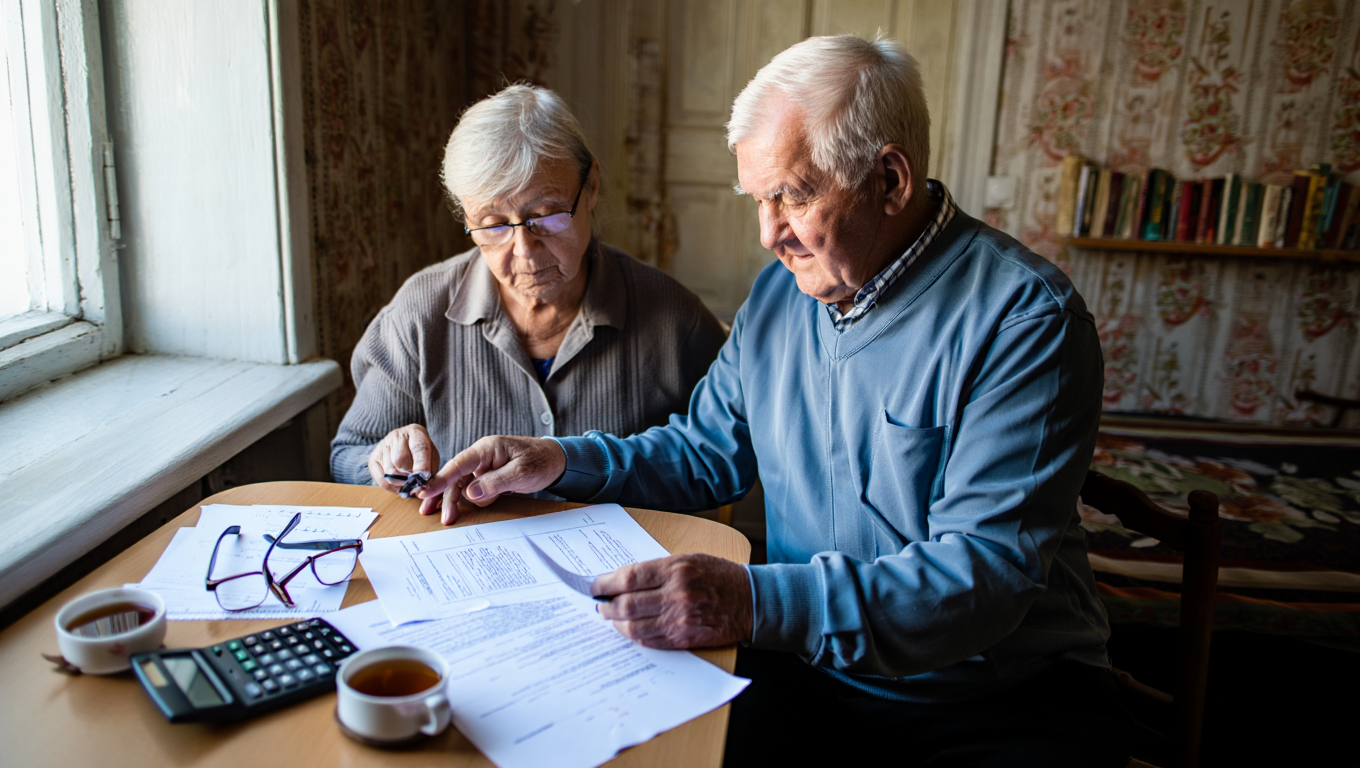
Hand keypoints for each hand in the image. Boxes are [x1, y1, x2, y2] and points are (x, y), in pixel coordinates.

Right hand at [368, 425, 440, 511]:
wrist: (406, 446)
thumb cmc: (423, 453)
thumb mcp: (432, 457)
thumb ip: (430, 471)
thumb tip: (421, 487)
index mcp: (415, 432)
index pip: (418, 448)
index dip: (421, 465)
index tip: (423, 478)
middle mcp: (396, 436)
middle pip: (401, 461)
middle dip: (410, 478)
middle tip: (417, 486)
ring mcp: (382, 446)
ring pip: (390, 472)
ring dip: (401, 484)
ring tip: (410, 487)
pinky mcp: (373, 459)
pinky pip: (381, 479)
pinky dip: (392, 487)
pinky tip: (400, 487)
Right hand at [417, 436, 565, 524]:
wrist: (556, 461)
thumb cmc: (540, 461)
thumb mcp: (521, 473)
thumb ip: (495, 482)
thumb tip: (470, 494)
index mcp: (487, 449)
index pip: (459, 463)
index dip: (440, 477)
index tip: (425, 490)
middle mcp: (482, 456)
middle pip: (456, 477)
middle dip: (445, 496)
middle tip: (438, 515)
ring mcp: (484, 467)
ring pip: (462, 485)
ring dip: (454, 501)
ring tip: (448, 517)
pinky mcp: (488, 477)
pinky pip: (472, 489)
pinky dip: (466, 500)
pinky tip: (459, 510)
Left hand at [594, 554, 751, 649]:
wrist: (750, 600)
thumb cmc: (718, 576)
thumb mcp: (688, 560)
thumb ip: (656, 570)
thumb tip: (622, 581)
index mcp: (676, 570)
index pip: (628, 578)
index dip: (605, 583)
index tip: (594, 586)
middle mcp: (676, 596)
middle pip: (626, 606)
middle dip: (606, 606)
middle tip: (599, 604)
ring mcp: (680, 620)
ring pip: (634, 628)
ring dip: (617, 624)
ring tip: (612, 618)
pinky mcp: (685, 639)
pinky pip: (650, 641)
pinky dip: (635, 636)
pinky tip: (631, 629)